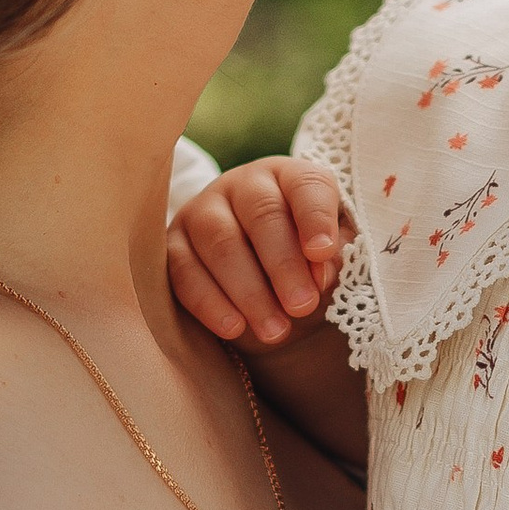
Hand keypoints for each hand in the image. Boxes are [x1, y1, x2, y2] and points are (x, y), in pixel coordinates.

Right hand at [165, 155, 350, 348]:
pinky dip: (210, 302)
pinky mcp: (173, 244)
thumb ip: (336, 261)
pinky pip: (184, 270)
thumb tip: (322, 271)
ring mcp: (203, 210)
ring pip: (220, 242)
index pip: (306, 186)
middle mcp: (244, 185)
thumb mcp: (331, 260)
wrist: (266, 293)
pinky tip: (234, 328)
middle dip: (284, 264)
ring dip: (249, 291)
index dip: (315, 218)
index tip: (323, 253)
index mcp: (290, 179)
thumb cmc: (306, 267)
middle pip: (262, 214)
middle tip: (302, 306)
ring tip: (276, 330)